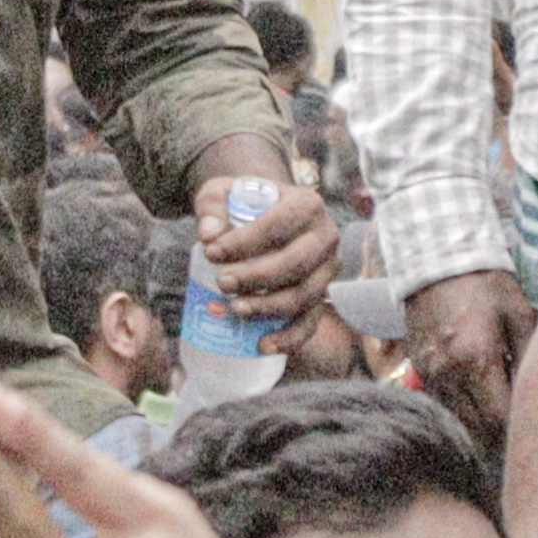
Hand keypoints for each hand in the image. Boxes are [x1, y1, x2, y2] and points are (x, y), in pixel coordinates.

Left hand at [187, 152, 335, 321]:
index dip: (243, 242)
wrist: (263, 215)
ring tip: (234, 308)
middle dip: (256, 278)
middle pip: (294, 264)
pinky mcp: (321, 296)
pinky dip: (288, 338)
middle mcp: (326, 236)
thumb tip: (209, 235)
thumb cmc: (240, 204)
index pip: (277, 226)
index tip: (210, 252)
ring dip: (268, 307)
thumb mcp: (220, 193)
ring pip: (303, 296)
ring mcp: (328, 269)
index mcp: (307, 204)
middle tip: (223, 283)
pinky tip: (262, 345)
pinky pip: (310, 322)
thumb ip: (211, 207)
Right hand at [403, 270, 532, 447]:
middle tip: (521, 425)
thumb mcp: (521, 315)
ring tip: (501, 413)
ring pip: (458, 420)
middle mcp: (448, 372)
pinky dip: (462, 409)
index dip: (517, 427)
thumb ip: (531, 357)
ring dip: (480, 425)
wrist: (437, 261)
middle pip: (477, 428)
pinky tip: (478, 398)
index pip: (499, 418)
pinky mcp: (418, 368)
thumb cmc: (486, 285)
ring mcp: (429, 372)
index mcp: (477, 358)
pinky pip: (443, 403)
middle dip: (500, 433)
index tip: (533, 423)